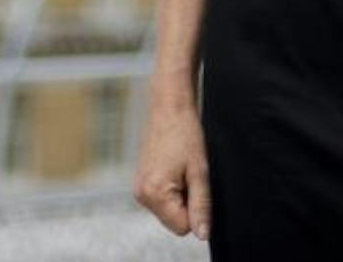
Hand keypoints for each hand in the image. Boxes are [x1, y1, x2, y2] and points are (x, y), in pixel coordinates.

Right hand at [133, 94, 212, 240]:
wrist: (169, 108)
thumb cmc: (185, 134)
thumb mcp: (200, 172)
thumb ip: (201, 205)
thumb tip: (203, 234)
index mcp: (155, 193)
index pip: (182, 227)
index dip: (196, 210)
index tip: (195, 185)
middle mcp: (142, 194)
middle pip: (174, 221)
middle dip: (186, 203)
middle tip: (189, 175)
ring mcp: (139, 188)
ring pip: (168, 211)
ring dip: (179, 196)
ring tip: (180, 169)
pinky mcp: (140, 182)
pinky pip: (161, 199)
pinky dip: (171, 190)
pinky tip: (173, 168)